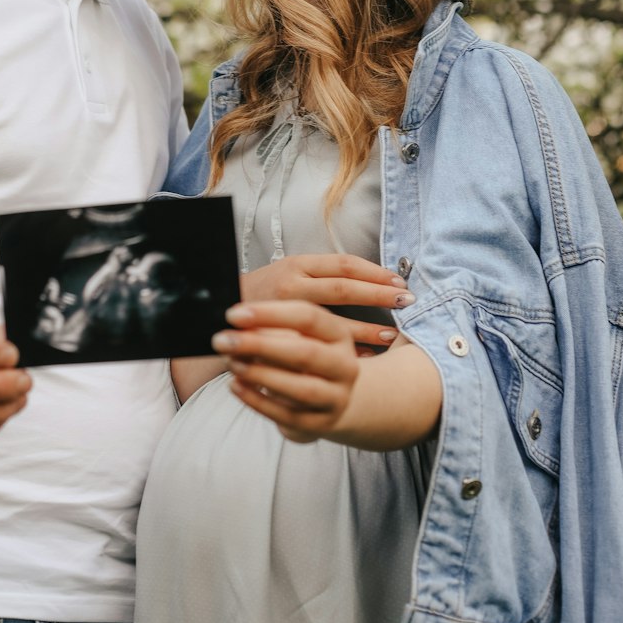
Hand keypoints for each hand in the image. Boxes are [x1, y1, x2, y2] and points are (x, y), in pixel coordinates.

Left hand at [213, 300, 358, 443]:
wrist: (327, 399)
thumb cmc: (302, 359)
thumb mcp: (294, 337)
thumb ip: (269, 330)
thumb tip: (237, 326)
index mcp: (338, 334)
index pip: (308, 317)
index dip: (269, 314)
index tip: (233, 315)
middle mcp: (344, 366)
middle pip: (305, 353)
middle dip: (260, 346)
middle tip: (224, 341)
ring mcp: (335, 398)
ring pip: (300, 389)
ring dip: (260, 375)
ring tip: (232, 364)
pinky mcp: (319, 424)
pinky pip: (286, 415)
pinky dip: (257, 400)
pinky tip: (236, 386)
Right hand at [240, 253, 410, 351]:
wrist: (215, 311)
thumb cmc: (260, 295)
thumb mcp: (288, 276)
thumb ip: (318, 278)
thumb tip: (365, 283)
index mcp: (298, 264)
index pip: (343, 264)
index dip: (373, 271)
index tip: (398, 280)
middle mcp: (292, 282)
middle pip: (344, 287)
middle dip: (378, 294)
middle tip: (407, 300)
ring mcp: (284, 309)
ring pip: (333, 319)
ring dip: (366, 328)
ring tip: (392, 336)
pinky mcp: (277, 334)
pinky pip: (317, 344)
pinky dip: (342, 351)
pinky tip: (363, 358)